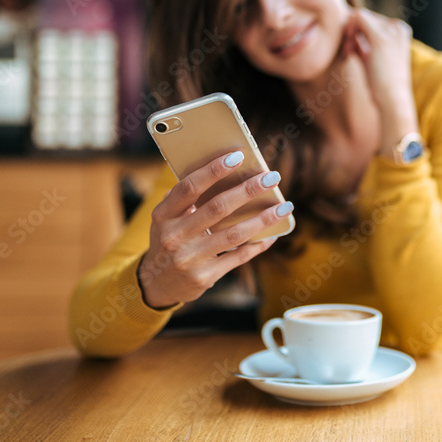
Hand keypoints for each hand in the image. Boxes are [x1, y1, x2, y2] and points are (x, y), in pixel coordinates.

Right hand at [138, 152, 291, 308]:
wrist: (157, 285)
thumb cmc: (169, 241)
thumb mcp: (166, 220)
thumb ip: (187, 200)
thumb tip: (227, 174)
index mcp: (163, 215)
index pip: (189, 187)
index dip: (213, 170)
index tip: (238, 156)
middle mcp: (174, 236)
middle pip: (217, 207)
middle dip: (248, 190)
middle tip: (272, 177)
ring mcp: (189, 259)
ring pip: (234, 234)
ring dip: (263, 219)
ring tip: (284, 207)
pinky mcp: (204, 277)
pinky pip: (238, 257)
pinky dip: (258, 245)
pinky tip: (273, 234)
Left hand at [339, 8, 418, 155]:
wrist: (393, 100)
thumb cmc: (383, 85)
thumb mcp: (375, 59)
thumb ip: (365, 44)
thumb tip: (350, 33)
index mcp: (401, 30)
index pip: (372, 20)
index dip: (358, 31)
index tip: (352, 50)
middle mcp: (398, 27)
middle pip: (364, 17)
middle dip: (351, 32)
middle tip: (347, 52)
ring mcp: (390, 31)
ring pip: (358, 16)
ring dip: (348, 33)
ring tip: (348, 53)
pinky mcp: (380, 38)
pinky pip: (357, 18)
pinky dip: (348, 32)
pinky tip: (348, 51)